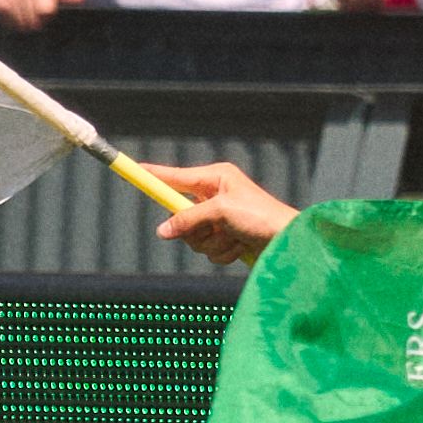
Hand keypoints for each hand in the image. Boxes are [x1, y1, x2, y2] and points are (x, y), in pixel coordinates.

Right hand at [152, 154, 294, 261]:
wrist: (288, 242)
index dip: (154, 176)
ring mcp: (221, 219)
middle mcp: (215, 196)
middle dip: (196, 228)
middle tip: (214, 227)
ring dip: (213, 243)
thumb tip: (162, 231)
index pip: (175, 176)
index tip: (134, 170)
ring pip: (194, 238)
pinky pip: (209, 250)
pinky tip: (240, 247)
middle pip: (180, 216)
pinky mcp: (227, 238)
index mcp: (216, 178)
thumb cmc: (262, 217)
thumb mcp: (221, 212)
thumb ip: (188, 219)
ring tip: (234, 237)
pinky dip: (223, 252)